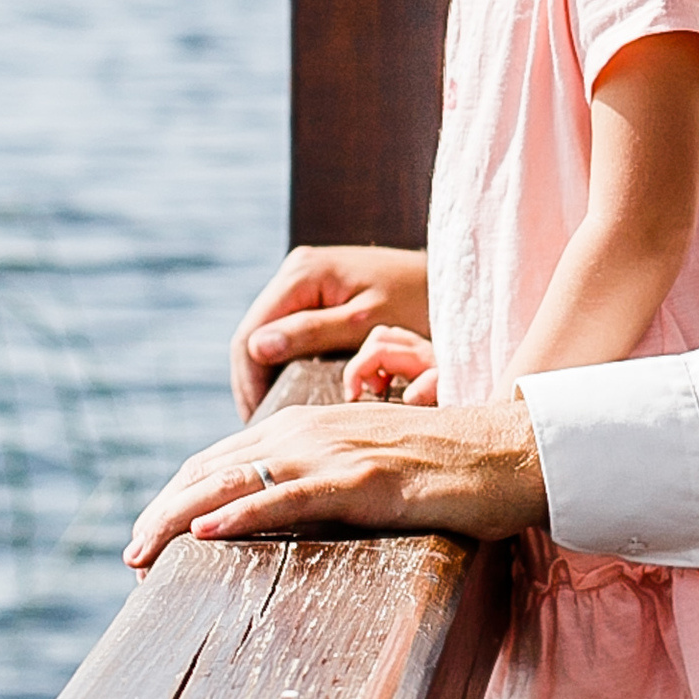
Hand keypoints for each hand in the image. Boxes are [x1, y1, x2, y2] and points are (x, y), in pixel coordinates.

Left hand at [124, 399, 543, 571]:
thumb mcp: (376, 464)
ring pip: (234, 480)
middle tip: (131, 556)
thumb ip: (332, 478)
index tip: (151, 536)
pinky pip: (287, 497)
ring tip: (142, 551)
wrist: (513, 450)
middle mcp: (310, 431)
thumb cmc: (452, 466)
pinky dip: (240, 512)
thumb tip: (298, 513)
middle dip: (161, 511)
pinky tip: (205, 532)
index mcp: (310, 427)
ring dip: (177, 517)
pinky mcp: (362, 480)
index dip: (177, 495)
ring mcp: (334, 453)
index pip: (222, 458)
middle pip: (211, 467)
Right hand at [228, 243, 430, 412]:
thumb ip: (312, 333)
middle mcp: (297, 271)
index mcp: (303, 273)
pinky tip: (289, 391)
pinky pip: (289, 331)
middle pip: (255, 334)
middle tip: (261, 426)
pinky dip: (285, 362)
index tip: (258, 420)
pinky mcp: (319, 294)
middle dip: (254, 381)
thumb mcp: (365, 323)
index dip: (250, 380)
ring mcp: (307, 281)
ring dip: (267, 374)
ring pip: (269, 335)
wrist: (449, 280)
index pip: (253, 333)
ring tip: (272, 415)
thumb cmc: (417, 300)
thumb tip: (256, 348)